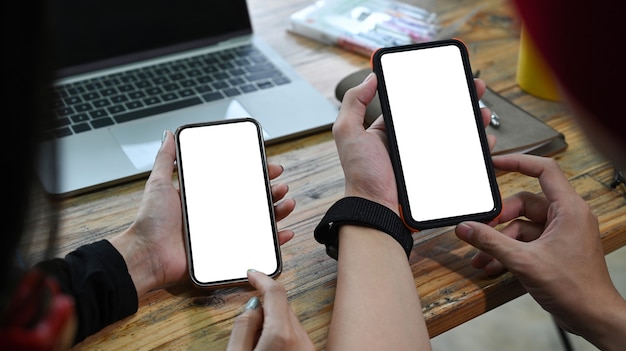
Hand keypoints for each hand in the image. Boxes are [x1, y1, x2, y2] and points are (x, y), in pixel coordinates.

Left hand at [110, 131, 295, 296]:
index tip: (270, 167)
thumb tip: (169, 134)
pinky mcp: (226, 253)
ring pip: (259, 221)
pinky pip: (256, 247)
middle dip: (271, 192)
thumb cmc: (150, 222)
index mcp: (206, 198)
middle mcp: (217, 215)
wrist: (147, 255)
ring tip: (286, 203)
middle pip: (253, 201)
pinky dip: (273, 242)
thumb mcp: (158, 184)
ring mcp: (223, 234)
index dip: (256, 174)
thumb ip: (165, 159)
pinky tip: (283, 233)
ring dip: (277, 212)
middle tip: (281, 186)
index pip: (237, 182)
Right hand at [227, 270, 314, 350]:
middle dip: (265, 307)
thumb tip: (252, 306)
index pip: (275, 293)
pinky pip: (295, 335)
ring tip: (258, 346)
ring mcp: (307, 347)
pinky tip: (270, 350)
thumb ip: (243, 326)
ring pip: (289, 321)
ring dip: (273, 323)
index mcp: (281, 336)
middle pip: (283, 307)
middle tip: (248, 326)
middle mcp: (300, 339)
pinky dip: (281, 336)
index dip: (262, 279)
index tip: (252, 273)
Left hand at [332, 73, 492, 211]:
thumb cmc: (361, 174)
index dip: (432, 88)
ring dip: (471, 120)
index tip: (448, 75)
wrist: (376, 208)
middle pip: (440, 115)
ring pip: (454, 133)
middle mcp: (409, 142)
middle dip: (460, 100)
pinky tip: (484, 139)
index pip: (415, 102)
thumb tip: (370, 78)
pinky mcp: (437, 172)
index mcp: (390, 129)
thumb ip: (354, 102)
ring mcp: (425, 157)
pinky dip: (475, 147)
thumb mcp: (348, 132)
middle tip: (475, 87)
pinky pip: (460, 157)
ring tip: (482, 111)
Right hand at [455, 154, 625, 348]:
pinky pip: (527, 241)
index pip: (544, 170)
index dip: (518, 162)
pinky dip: (509, 251)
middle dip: (500, 218)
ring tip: (482, 256)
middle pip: (525, 202)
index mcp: (569, 209)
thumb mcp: (524, 261)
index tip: (496, 163)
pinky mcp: (556, 248)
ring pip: (523, 225)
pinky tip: (493, 265)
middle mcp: (567, 216)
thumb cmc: (576, 289)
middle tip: (481, 228)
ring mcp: (562, 233)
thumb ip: (491, 242)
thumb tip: (467, 228)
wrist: (593, 318)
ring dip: (500, 240)